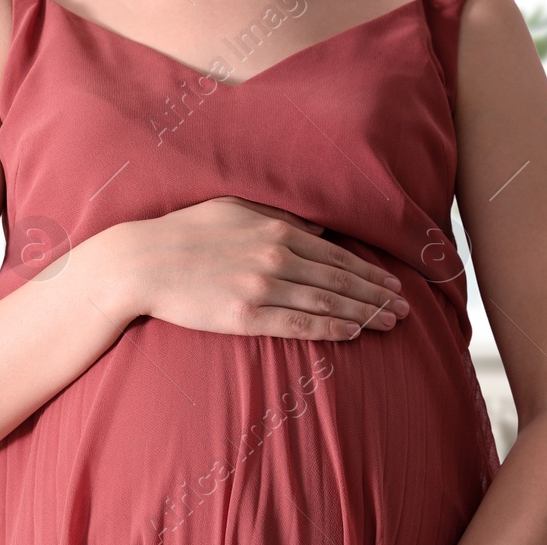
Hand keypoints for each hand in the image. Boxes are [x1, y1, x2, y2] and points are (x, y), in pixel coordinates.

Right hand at [97, 196, 409, 340]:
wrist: (140, 262)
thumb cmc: (186, 233)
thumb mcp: (235, 210)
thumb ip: (278, 218)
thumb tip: (316, 226)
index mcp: (276, 231)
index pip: (337, 256)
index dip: (371, 272)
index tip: (396, 284)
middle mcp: (276, 257)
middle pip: (341, 279)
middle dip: (378, 294)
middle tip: (407, 309)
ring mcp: (263, 287)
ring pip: (327, 302)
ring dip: (365, 313)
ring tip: (391, 323)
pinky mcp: (246, 315)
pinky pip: (299, 323)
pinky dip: (331, 327)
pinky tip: (354, 332)